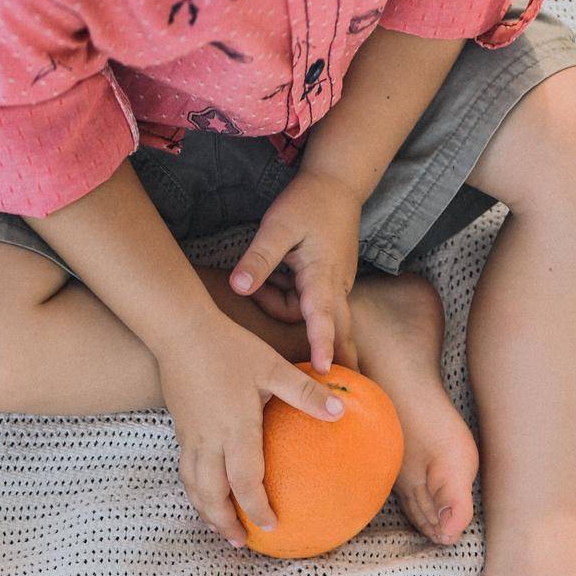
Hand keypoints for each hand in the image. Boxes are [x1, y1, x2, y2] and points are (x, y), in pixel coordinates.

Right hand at [158, 309, 343, 545]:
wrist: (179, 330)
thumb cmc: (229, 347)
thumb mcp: (272, 368)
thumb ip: (305, 393)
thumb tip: (340, 411)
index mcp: (236, 429)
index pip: (246, 482)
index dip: (258, 508)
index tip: (271, 525)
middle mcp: (210, 440)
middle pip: (213, 495)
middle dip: (226, 523)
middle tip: (242, 542)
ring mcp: (191, 437)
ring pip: (195, 487)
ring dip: (207, 512)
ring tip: (221, 529)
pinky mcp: (181, 429)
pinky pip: (186, 472)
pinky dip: (195, 492)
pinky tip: (206, 496)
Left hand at [228, 168, 362, 371]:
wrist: (337, 184)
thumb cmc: (307, 203)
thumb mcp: (278, 227)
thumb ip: (258, 259)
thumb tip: (237, 288)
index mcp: (323, 276)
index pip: (323, 318)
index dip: (321, 345)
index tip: (322, 372)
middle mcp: (335, 287)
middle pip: (337, 331)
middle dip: (339, 359)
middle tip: (338, 391)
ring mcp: (334, 286)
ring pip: (312, 314)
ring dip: (287, 305)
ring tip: (274, 271)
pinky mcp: (329, 284)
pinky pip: (310, 304)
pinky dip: (291, 298)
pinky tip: (279, 276)